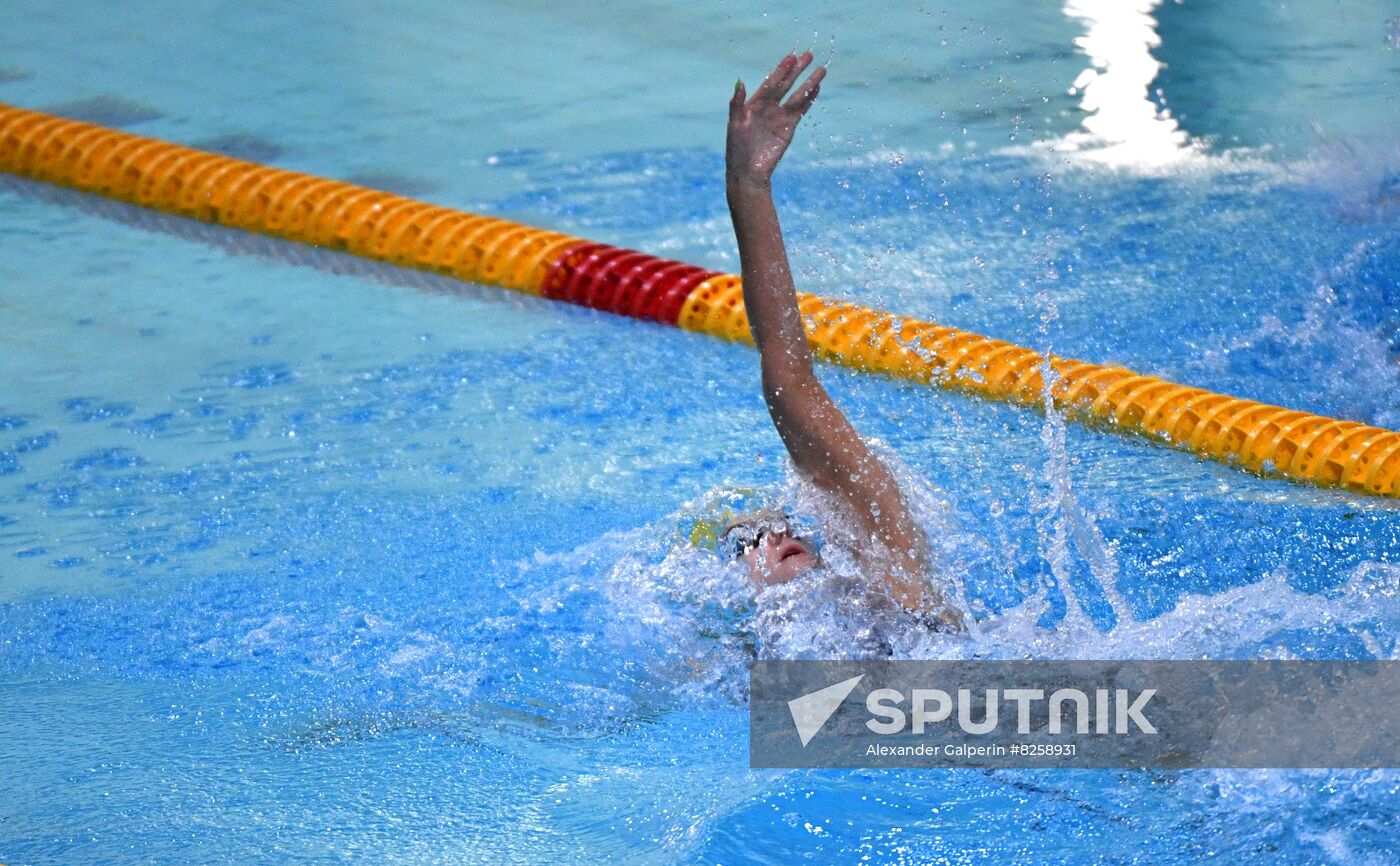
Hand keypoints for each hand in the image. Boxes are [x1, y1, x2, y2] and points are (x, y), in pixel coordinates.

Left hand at [727, 52, 824, 185]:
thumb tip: (739, 82)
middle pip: (785, 84)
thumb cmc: (737, 148)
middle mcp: (768, 107)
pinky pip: (801, 110)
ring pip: (797, 96)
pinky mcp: (789, 128)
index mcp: (753, 103)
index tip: (791, 58)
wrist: (749, 171)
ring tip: (821, 70)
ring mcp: (779, 117)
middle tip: (808, 54)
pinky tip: (817, 88)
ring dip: (808, 83)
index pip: (770, 82)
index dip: (781, 70)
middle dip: (797, 70)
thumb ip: (736, 104)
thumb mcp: (734, 124)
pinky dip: (809, 100)